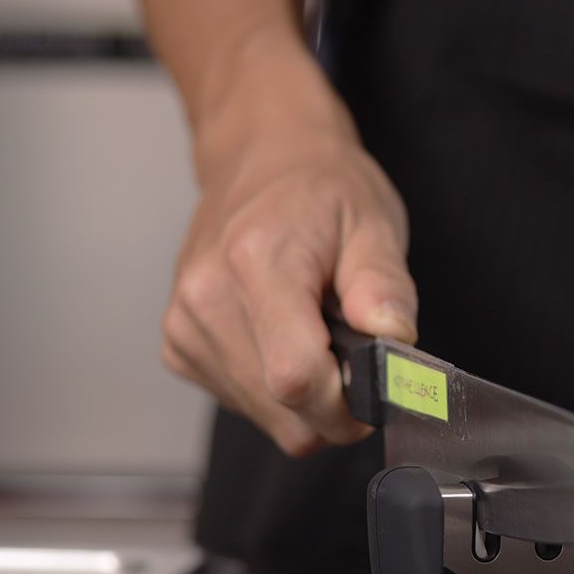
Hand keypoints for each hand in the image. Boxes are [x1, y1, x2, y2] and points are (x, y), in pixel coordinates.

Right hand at [160, 40, 416, 455]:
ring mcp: (185, 324)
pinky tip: (285, 338)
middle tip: (354, 355)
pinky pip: (243, 403)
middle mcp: (207, 298)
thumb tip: (394, 340)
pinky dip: (275, 391)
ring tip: (317, 334)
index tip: (375, 390)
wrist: (261, 157)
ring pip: (266, 416)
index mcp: (257, 263)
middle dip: (334, 407)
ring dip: (305, 398)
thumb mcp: (373, 224)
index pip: (295, 379)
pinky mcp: (179, 344)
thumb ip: (384, 287)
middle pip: (283, 410)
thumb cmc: (320, 189)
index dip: (346, 406)